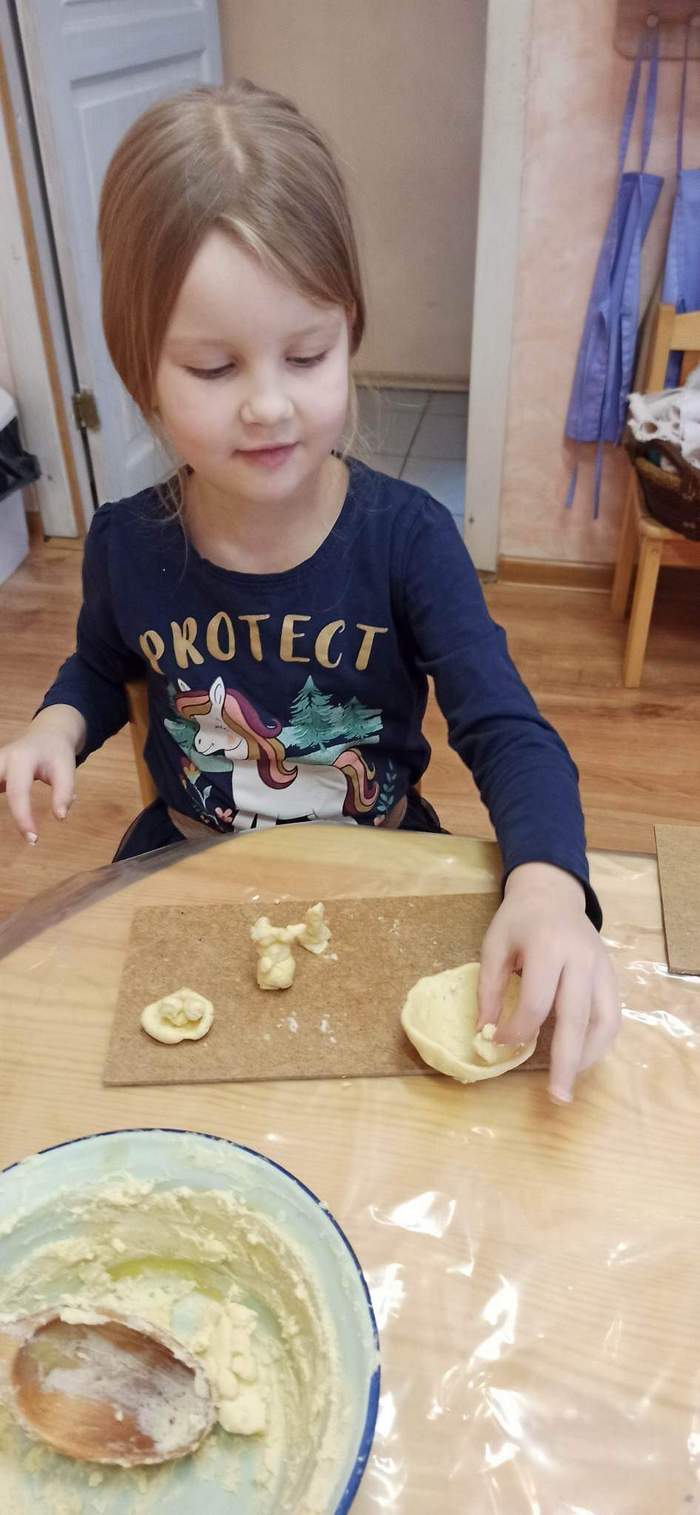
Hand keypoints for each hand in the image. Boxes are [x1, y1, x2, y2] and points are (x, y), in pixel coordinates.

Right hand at [0, 706, 85, 842]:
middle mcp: (1, 760)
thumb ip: (64, 792)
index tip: (32, 839)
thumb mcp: (66, 768)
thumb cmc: (57, 753)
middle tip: (22, 833)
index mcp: (20, 759)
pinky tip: (0, 819)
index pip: (17, 792)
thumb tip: (60, 817)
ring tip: (0, 826)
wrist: (47, 733)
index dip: (22, 817)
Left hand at [477, 862, 619, 1103]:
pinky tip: (580, 1057)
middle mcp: (581, 959)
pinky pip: (612, 1016)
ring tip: (568, 1079)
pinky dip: (599, 1042)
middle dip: (565, 1061)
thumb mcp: (493, 945)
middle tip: (557, 1096)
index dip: (516, 1028)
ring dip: (587, 1055)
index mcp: (547, 946)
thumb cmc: (518, 920)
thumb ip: (489, 988)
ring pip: (603, 1021)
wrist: (552, 893)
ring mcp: (601, 968)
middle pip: (576, 1018)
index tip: (496, 1040)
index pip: (537, 1001)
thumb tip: (483, 1031)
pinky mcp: (611, 976)